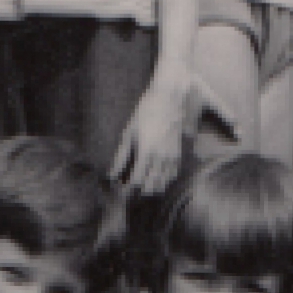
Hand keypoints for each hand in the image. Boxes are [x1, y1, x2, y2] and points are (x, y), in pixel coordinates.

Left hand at [115, 79, 193, 196]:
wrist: (170, 99)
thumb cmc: (146, 113)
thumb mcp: (129, 133)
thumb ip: (121, 157)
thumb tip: (112, 175)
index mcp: (146, 152)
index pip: (137, 181)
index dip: (128, 190)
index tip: (120, 191)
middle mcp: (161, 157)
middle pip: (152, 187)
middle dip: (139, 193)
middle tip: (129, 192)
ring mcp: (173, 156)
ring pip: (164, 183)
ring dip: (152, 189)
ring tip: (141, 188)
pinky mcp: (179, 153)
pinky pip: (173, 175)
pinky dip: (164, 181)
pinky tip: (156, 179)